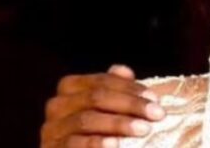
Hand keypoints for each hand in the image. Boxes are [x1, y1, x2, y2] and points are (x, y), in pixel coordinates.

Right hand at [40, 64, 165, 147]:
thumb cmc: (98, 129)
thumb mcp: (108, 107)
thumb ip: (114, 87)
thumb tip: (122, 69)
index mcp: (70, 87)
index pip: (102, 81)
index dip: (130, 88)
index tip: (155, 99)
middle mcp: (57, 105)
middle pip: (95, 98)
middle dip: (130, 105)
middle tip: (157, 114)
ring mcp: (51, 129)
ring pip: (86, 120)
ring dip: (119, 124)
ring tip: (144, 129)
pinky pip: (74, 144)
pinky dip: (97, 143)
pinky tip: (117, 144)